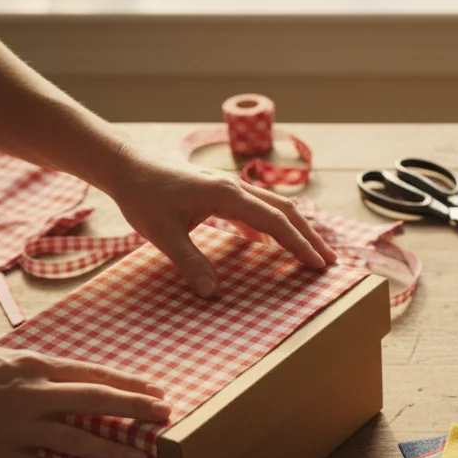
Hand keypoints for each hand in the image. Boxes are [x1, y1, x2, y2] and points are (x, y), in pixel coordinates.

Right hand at [0, 349, 171, 457]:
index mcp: (34, 365)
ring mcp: (19, 425)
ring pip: (78, 438)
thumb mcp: (1, 359)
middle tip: (166, 414)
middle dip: (135, 407)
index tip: (156, 388)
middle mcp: (32, 392)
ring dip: (113, 450)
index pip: (92, 372)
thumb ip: (37, 372)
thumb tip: (69, 380)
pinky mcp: (3, 454)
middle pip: (96, 399)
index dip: (127, 381)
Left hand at [104, 148, 337, 296]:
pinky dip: (273, 227)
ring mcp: (230, 188)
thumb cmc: (142, 195)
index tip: (317, 265)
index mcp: (227, 194)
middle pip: (286, 211)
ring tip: (312, 253)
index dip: (298, 244)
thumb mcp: (161, 233)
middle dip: (310, 236)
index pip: (275, 221)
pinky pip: (257, 209)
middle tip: (330, 262)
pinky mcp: (221, 192)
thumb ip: (189, 262)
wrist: (127, 165)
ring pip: (275, 207)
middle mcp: (236, 187)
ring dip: (296, 229)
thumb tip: (212, 293)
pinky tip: (272, 243)